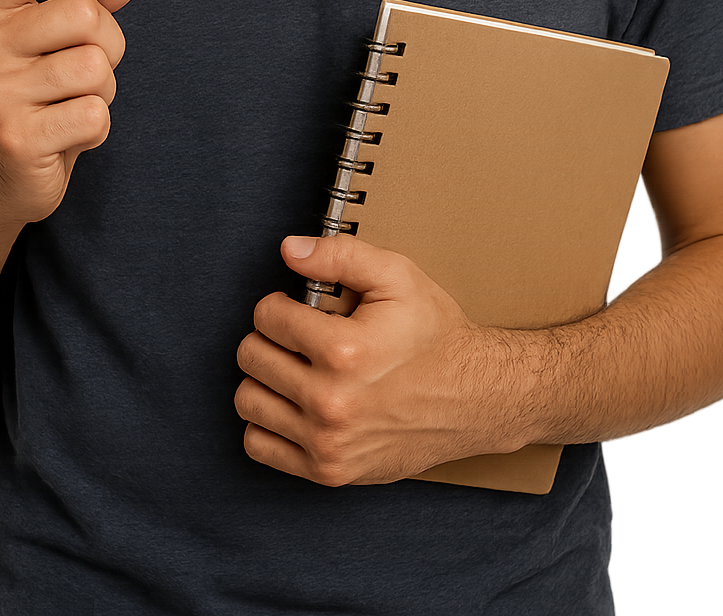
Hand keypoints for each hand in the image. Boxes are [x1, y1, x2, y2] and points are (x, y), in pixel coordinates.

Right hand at [0, 0, 155, 225]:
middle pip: (84, 14)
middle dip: (107, 42)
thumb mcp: (46, 35)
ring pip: (95, 66)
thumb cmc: (26, 94)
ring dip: (100, 89)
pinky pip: (94, 114)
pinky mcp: (16, 138)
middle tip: (85, 70)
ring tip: (69, 104)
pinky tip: (65, 134)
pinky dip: (95, 127)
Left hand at [234, 234, 533, 485]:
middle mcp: (332, 403)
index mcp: (344, 351)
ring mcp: (328, 443)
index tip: (298, 308)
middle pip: (252, 357)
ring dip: (265, 378)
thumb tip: (289, 250)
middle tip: (297, 336)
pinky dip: (267, 421)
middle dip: (269, 337)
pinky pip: (259, 445)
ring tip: (295, 367)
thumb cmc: (434, 336)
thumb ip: (339, 255)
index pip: (267, 317)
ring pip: (249, 400)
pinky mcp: (329, 472)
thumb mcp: (396, 276)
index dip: (280, 304)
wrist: (473, 398)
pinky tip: (293, 403)